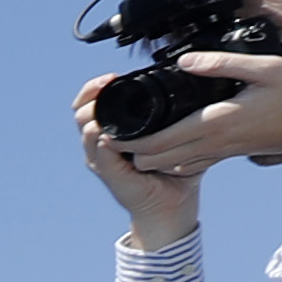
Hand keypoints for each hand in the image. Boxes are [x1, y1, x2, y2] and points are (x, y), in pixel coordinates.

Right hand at [83, 77, 205, 250]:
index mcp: (115, 134)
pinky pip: (98, 152)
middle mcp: (102, 145)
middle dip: (89, 95)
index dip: (96, 88)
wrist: (173, 204)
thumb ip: (176, 117)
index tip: (111, 76)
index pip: (92, 104)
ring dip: (91, 115)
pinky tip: (106, 133)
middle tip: (106, 83)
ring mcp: (102, 159)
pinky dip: (99, 140)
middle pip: (81, 112)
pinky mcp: (108, 172)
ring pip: (84, 129)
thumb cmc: (176, 172)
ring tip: (103, 106)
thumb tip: (200, 89)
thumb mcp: (176, 136)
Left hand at [119, 47, 281, 181]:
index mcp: (216, 123)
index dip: (128, 141)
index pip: (160, 141)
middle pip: (159, 158)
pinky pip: (195, 161)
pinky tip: (167, 147)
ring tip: (130, 141)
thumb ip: (221, 64)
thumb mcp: (264, 68)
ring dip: (150, 156)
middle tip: (110, 136)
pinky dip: (174, 158)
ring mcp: (225, 151)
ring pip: (175, 163)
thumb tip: (183, 60)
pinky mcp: (234, 152)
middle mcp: (216, 143)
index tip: (106, 133)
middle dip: (130, 151)